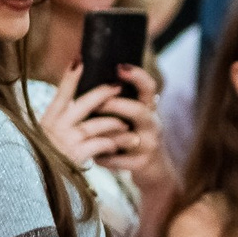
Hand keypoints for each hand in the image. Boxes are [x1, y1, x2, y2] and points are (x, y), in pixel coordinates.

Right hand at [40, 61, 132, 168]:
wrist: (32, 185)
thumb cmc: (42, 160)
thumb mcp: (43, 138)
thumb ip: (58, 123)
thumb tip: (71, 106)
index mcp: (47, 120)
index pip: (61, 94)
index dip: (70, 77)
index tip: (79, 59)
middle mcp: (55, 127)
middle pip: (83, 104)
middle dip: (103, 94)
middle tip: (118, 86)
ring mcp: (65, 141)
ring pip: (96, 125)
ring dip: (114, 123)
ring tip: (127, 124)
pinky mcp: (74, 156)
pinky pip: (99, 145)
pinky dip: (111, 143)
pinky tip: (120, 144)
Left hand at [93, 64, 168, 190]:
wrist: (153, 169)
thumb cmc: (133, 135)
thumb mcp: (131, 116)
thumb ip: (116, 100)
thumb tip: (84, 72)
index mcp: (148, 107)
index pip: (148, 87)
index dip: (137, 76)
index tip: (120, 67)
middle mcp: (152, 123)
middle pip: (139, 111)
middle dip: (116, 106)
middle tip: (95, 104)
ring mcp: (149, 143)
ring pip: (128, 137)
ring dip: (106, 135)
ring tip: (87, 134)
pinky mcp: (143, 162)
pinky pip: (120, 159)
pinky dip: (104, 158)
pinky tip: (93, 157)